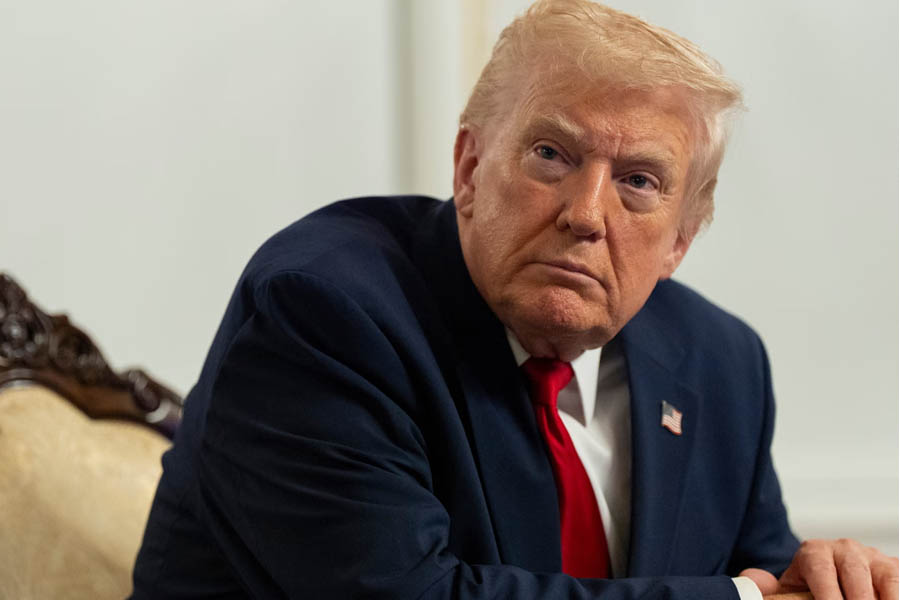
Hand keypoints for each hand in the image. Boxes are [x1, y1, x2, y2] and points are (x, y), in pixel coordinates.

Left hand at [740, 539, 897, 599]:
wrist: (829, 576)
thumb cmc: (809, 586)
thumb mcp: (789, 587)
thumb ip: (769, 587)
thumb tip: (753, 580)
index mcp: (814, 552)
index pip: (821, 572)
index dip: (827, 594)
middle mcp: (844, 549)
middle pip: (855, 577)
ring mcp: (871, 557)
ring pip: (882, 579)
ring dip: (880, 599)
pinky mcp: (891, 567)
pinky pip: (896, 583)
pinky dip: (894, 595)